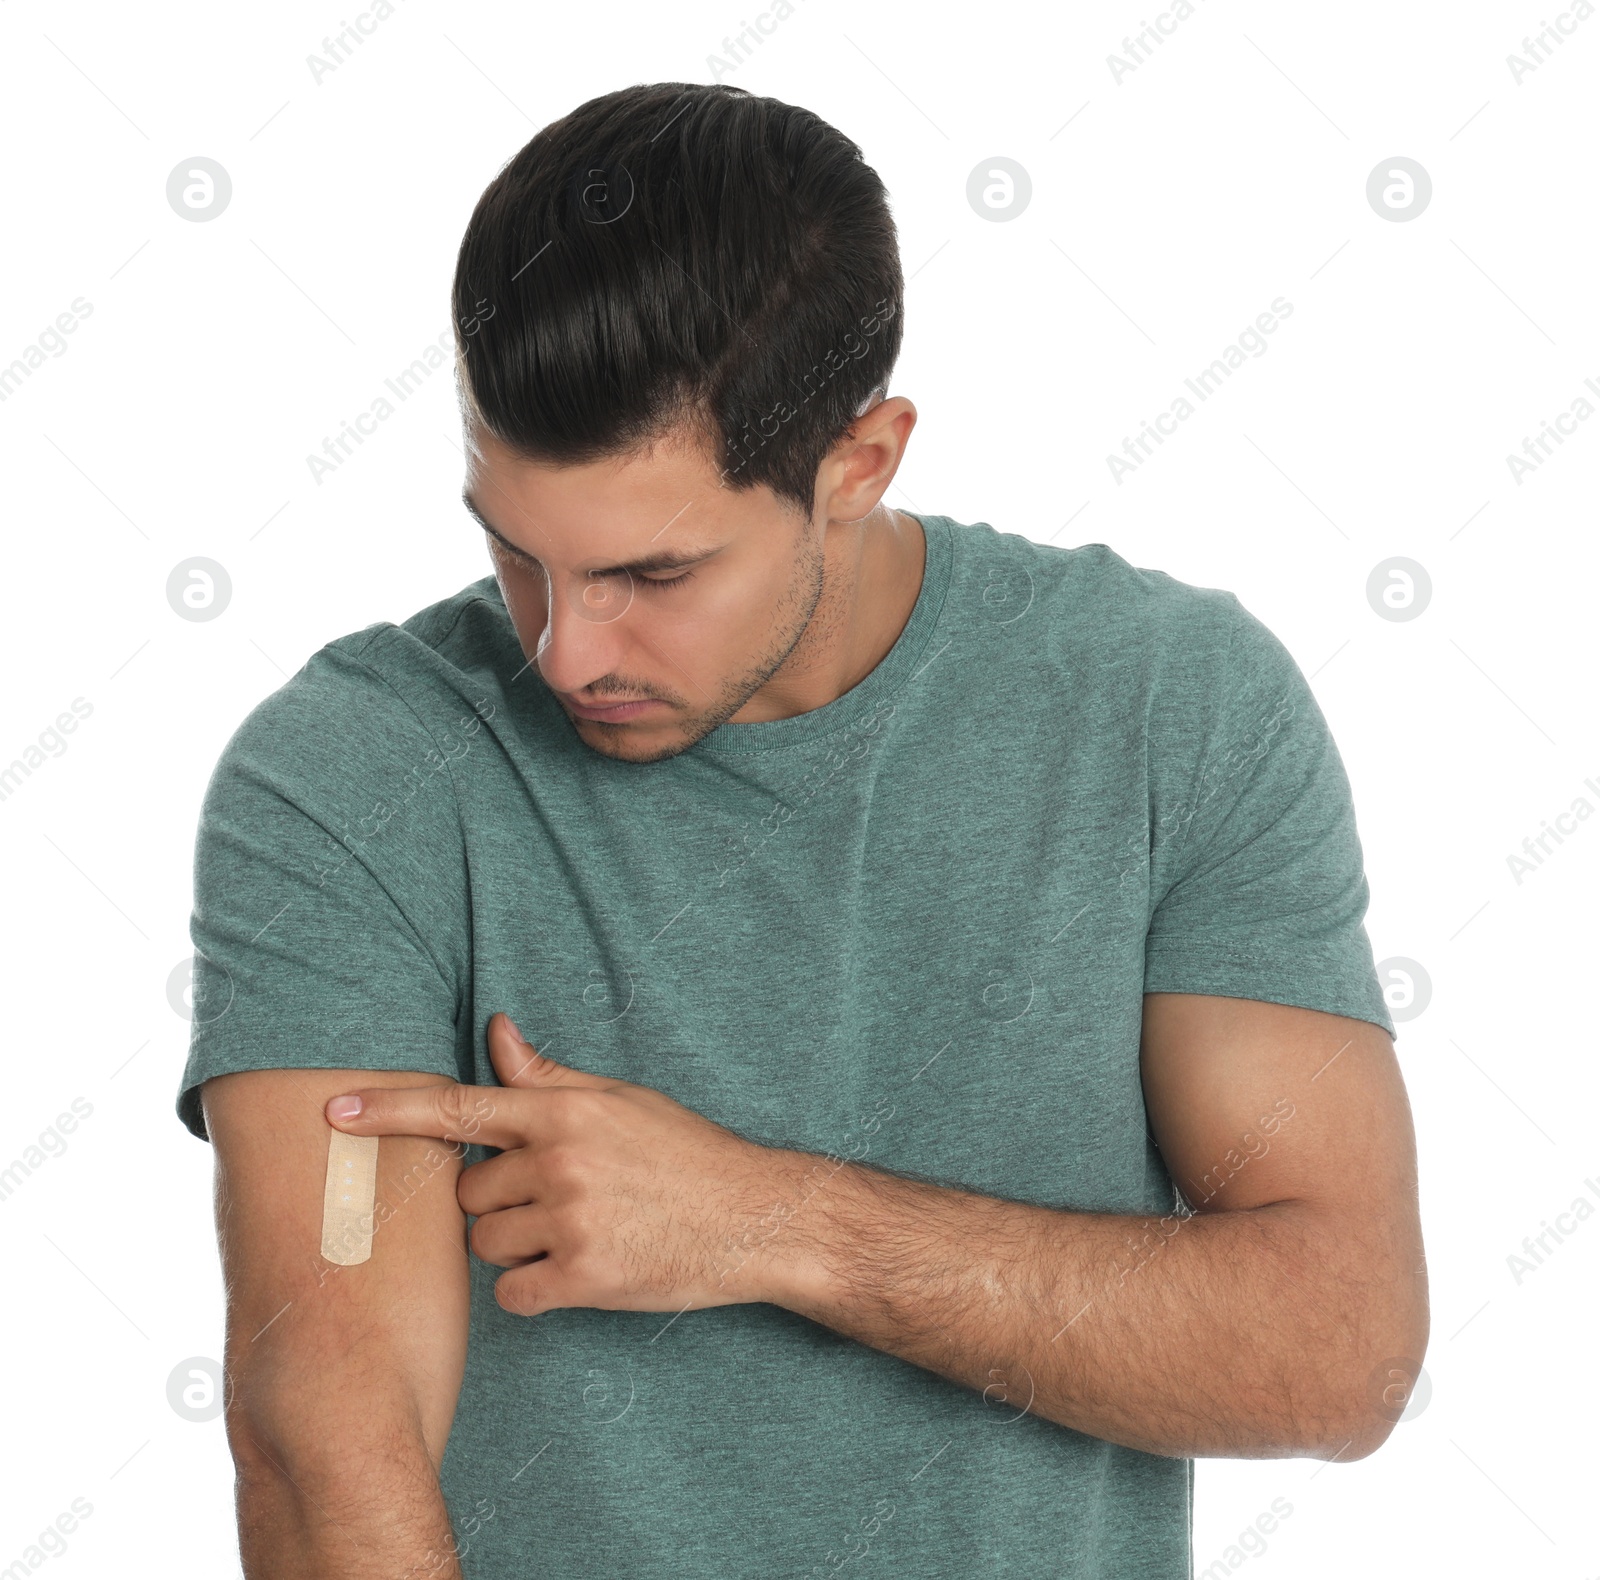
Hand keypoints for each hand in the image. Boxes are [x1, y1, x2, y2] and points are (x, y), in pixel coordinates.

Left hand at [323, 1014, 805, 1315]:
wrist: (752, 1217)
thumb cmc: (685, 1154)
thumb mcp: (621, 1100)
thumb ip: (548, 1075)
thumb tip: (496, 1029)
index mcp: (564, 1110)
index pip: (458, 1106)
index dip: (389, 1111)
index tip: (334, 1113)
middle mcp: (559, 1160)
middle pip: (466, 1192)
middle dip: (494, 1200)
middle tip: (552, 1200)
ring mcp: (569, 1219)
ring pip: (484, 1244)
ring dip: (512, 1247)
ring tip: (573, 1233)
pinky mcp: (583, 1276)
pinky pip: (511, 1294)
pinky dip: (534, 1290)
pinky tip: (579, 1272)